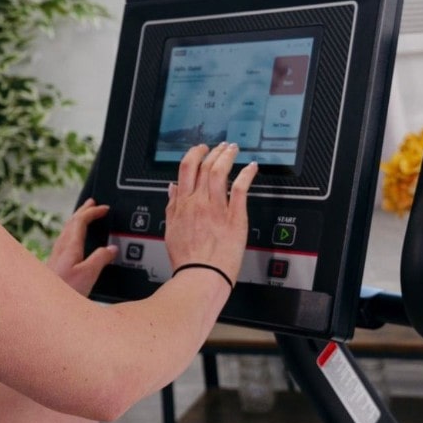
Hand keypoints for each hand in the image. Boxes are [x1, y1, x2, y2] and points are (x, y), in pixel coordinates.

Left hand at [46, 198, 116, 295]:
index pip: (80, 220)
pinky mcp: (54, 265)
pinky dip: (73, 233)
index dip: (92, 211)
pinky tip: (74, 242)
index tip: (104, 208)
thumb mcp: (88, 275)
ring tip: (84, 217)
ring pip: (66, 231)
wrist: (43, 307)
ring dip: (77, 220)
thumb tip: (111, 249)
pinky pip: (64, 241)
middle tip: (92, 203)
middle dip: (83, 210)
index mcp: (69, 246)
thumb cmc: (63, 292)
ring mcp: (55, 256)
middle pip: (71, 222)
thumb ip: (100, 259)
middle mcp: (60, 248)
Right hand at [165, 143, 256, 283]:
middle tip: (220, 146)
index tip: (201, 149)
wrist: (201, 276)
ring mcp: (217, 208)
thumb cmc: (187, 260)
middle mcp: (198, 202)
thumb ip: (172, 206)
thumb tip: (172, 188)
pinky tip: (251, 167)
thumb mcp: (171, 230)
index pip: (186, 169)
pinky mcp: (234, 217)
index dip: (194, 154)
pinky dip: (247, 174)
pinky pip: (240, 188)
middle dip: (213, 151)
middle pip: (205, 166)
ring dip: (227, 156)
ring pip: (221, 171)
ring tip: (233, 150)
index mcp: (182, 205)